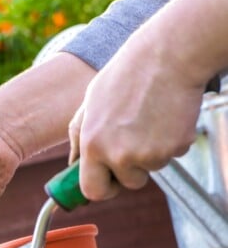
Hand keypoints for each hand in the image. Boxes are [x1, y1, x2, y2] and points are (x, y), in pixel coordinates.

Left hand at [68, 44, 204, 200]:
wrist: (166, 57)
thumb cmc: (124, 77)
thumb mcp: (89, 105)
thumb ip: (79, 138)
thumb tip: (72, 165)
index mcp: (92, 144)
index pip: (92, 190)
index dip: (101, 188)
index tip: (107, 182)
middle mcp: (119, 154)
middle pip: (127, 184)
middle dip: (130, 172)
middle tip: (133, 143)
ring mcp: (149, 154)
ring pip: (150, 168)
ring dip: (150, 152)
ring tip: (147, 119)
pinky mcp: (175, 148)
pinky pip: (171, 155)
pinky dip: (169, 141)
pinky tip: (164, 116)